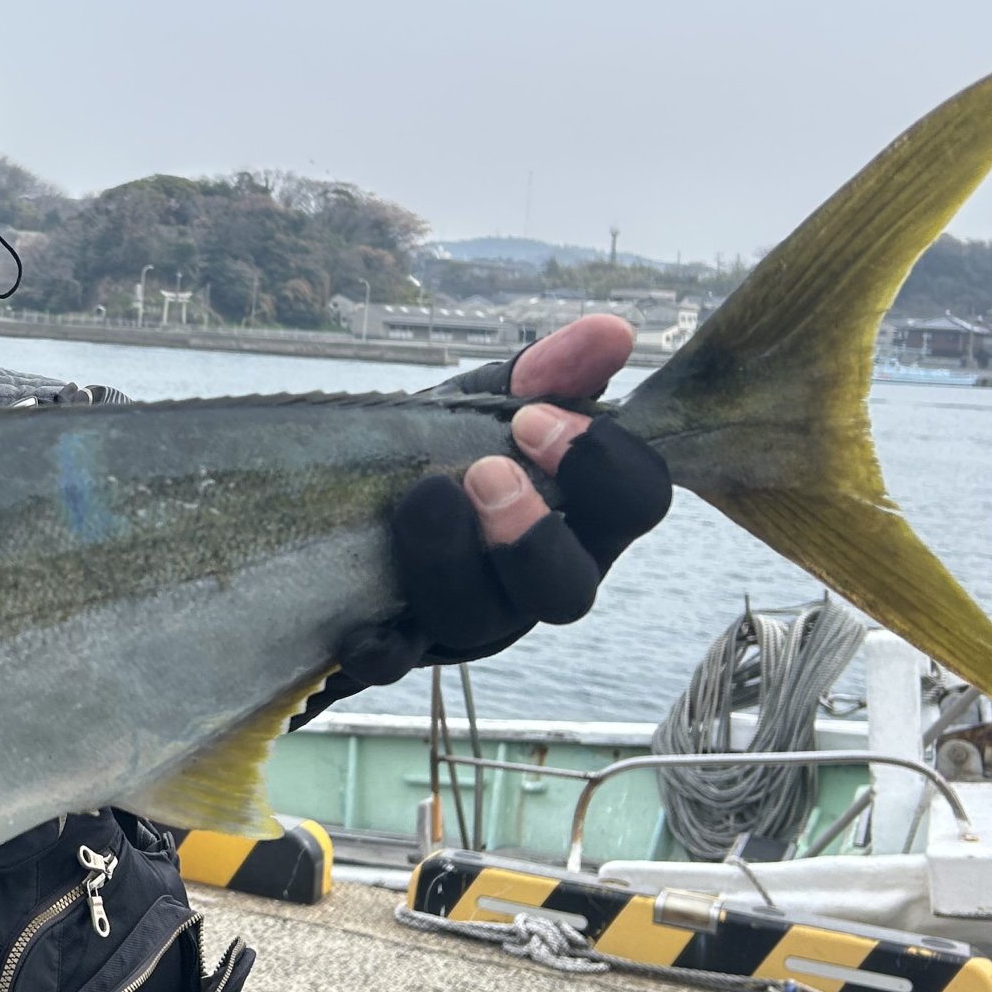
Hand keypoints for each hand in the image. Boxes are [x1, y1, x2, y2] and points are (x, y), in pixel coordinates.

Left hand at [296, 316, 672, 720]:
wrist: (353, 507)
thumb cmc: (450, 452)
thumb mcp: (489, 405)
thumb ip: (545, 373)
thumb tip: (612, 331)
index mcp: (582, 517)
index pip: (638, 503)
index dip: (601, 464)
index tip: (533, 417)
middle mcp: (538, 579)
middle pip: (570, 591)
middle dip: (532, 533)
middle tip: (485, 471)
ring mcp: (474, 619)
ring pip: (483, 622)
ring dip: (453, 561)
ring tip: (422, 495)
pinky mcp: (404, 643)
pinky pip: (396, 660)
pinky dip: (380, 644)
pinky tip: (362, 625)